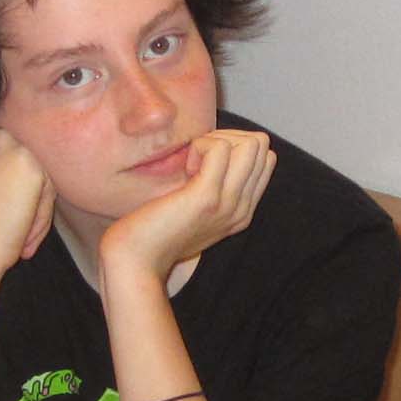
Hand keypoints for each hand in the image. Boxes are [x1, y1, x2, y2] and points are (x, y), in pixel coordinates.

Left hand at [99, 129, 273, 285]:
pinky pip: (221, 148)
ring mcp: (228, 204)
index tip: (203, 166)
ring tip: (191, 166)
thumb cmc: (156, 229)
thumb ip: (213, 186)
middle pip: (261, 147)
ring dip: (215, 142)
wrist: (136, 260)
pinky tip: (184, 170)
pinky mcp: (207, 197)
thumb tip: (218, 148)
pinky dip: (200, 147)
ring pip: (250, 144)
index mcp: (242, 211)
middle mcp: (242, 208)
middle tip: (195, 162)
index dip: (233, 148)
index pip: (265, 158)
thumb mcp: (195, 207)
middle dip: (226, 140)